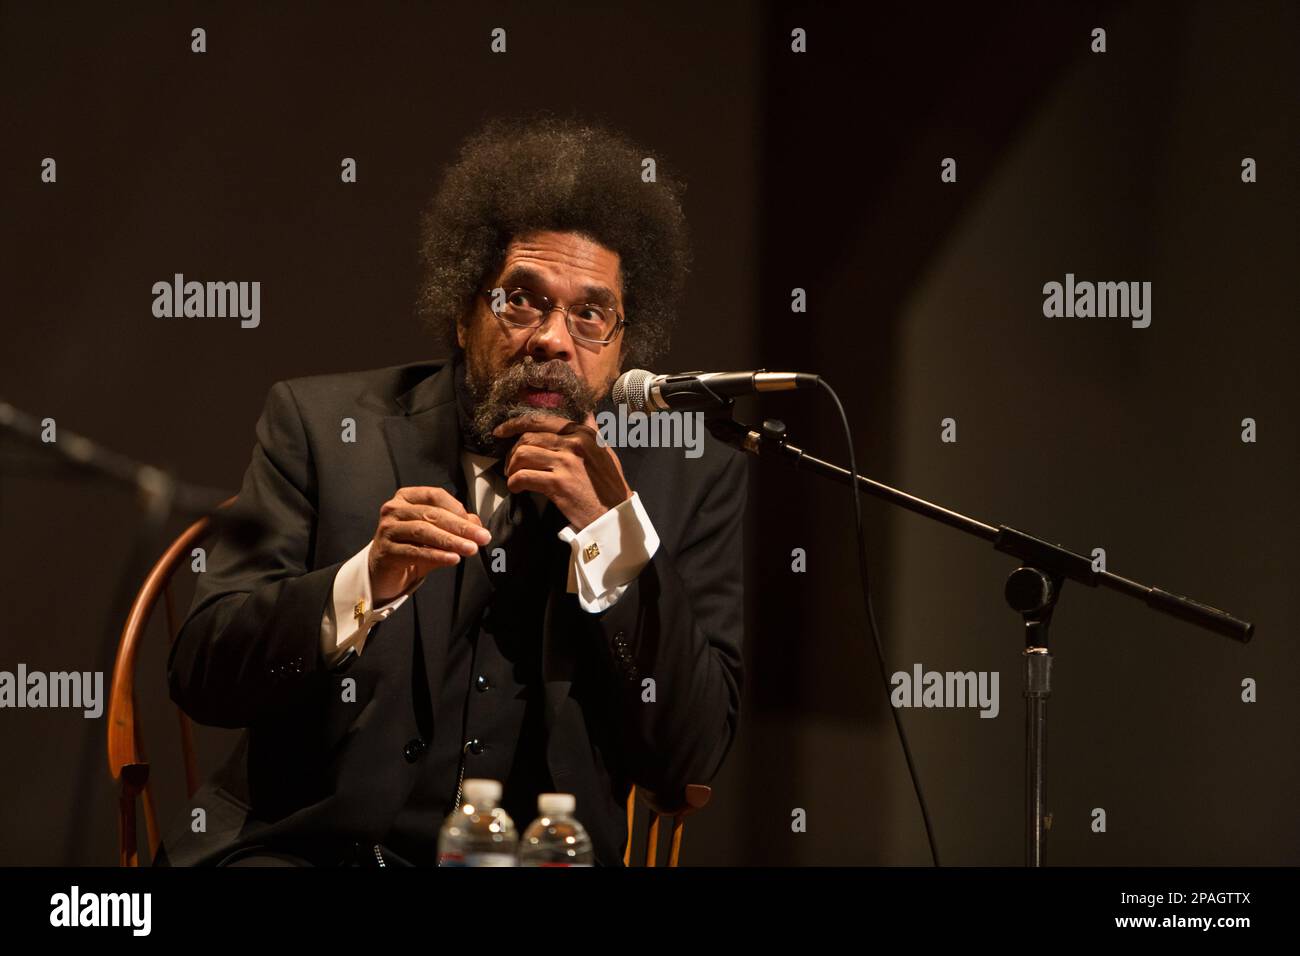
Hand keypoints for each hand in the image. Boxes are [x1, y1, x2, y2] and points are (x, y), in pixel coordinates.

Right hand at [368, 486, 491, 602]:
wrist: (385, 572)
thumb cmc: (411, 547)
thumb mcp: (436, 535)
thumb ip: (455, 527)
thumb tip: (476, 524)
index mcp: (407, 497)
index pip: (436, 496)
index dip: (458, 509)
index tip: (477, 524)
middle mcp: (394, 509)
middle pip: (432, 514)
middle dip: (460, 527)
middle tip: (481, 537)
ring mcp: (387, 529)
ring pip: (423, 531)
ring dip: (450, 540)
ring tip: (469, 548)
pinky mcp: (385, 550)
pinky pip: (414, 551)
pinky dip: (436, 555)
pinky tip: (452, 559)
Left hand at [494, 413, 631, 529]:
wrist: (614, 513)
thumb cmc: (608, 484)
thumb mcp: (605, 451)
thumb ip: (593, 431)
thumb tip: (587, 413)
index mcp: (582, 433)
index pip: (540, 420)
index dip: (515, 424)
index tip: (501, 431)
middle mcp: (573, 443)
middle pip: (528, 437)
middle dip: (512, 451)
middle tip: (510, 464)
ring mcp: (565, 463)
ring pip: (522, 455)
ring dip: (511, 467)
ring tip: (513, 477)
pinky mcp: (558, 484)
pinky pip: (524, 476)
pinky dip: (514, 483)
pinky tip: (517, 488)